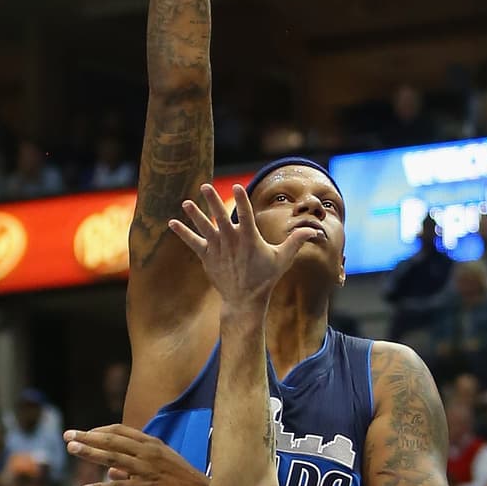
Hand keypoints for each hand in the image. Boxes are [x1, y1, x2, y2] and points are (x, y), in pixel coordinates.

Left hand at [64, 426, 209, 485]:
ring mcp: (146, 470)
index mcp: (151, 443)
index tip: (85, 434)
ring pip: (113, 459)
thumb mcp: (160, 465)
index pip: (120, 431)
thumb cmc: (182, 479)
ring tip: (71, 450)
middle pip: (112, 441)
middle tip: (67, 435)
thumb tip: (111, 470)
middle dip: (88, 437)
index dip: (100, 431)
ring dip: (90, 454)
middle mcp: (147, 453)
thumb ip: (134, 466)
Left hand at [169, 182, 321, 307]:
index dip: (241, 200)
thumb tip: (314, 230)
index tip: (237, 186)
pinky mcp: (207, 257)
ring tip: (186, 202)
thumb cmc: (265, 277)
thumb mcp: (283, 258)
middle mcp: (232, 242)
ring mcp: (218, 249)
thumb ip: (296, 241)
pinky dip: (183, 233)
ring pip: (204, 228)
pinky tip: (172, 222)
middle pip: (221, 218)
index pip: (246, 215)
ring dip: (195, 215)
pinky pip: (193, 242)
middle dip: (213, 202)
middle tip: (205, 186)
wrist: (245, 300)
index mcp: (250, 239)